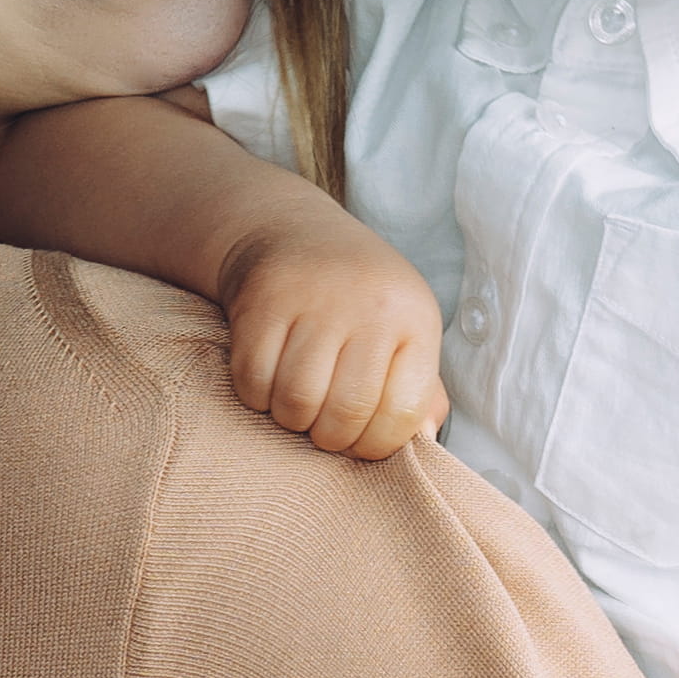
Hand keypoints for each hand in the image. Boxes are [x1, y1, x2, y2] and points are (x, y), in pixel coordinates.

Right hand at [211, 222, 443, 459]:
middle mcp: (369, 305)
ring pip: (296, 401)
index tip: (361, 441)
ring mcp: (314, 299)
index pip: (404, 411)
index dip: (378, 445)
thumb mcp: (406, 332)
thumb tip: (426, 442)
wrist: (295, 232)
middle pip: (346, 412)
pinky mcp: (263, 299)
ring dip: (291, 419)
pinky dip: (256, 396)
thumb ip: (422, 392)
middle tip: (323, 427)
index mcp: (414, 318)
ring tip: (298, 403)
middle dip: (330, 439)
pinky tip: (270, 379)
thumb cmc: (359, 300)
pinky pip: (253, 379)